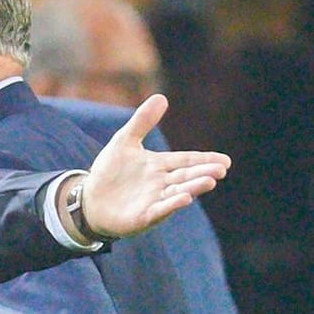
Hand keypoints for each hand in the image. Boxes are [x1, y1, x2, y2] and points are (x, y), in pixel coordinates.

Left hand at [79, 94, 229, 238]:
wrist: (88, 201)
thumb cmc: (109, 172)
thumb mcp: (124, 142)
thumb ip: (142, 122)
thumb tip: (162, 97)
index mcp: (160, 166)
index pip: (186, 161)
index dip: (205, 160)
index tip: (226, 161)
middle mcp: (161, 184)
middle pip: (186, 176)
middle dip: (203, 172)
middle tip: (221, 169)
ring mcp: (153, 201)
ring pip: (177, 193)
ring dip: (193, 187)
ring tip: (210, 181)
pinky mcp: (142, 216)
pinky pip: (159, 210)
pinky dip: (171, 205)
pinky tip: (184, 199)